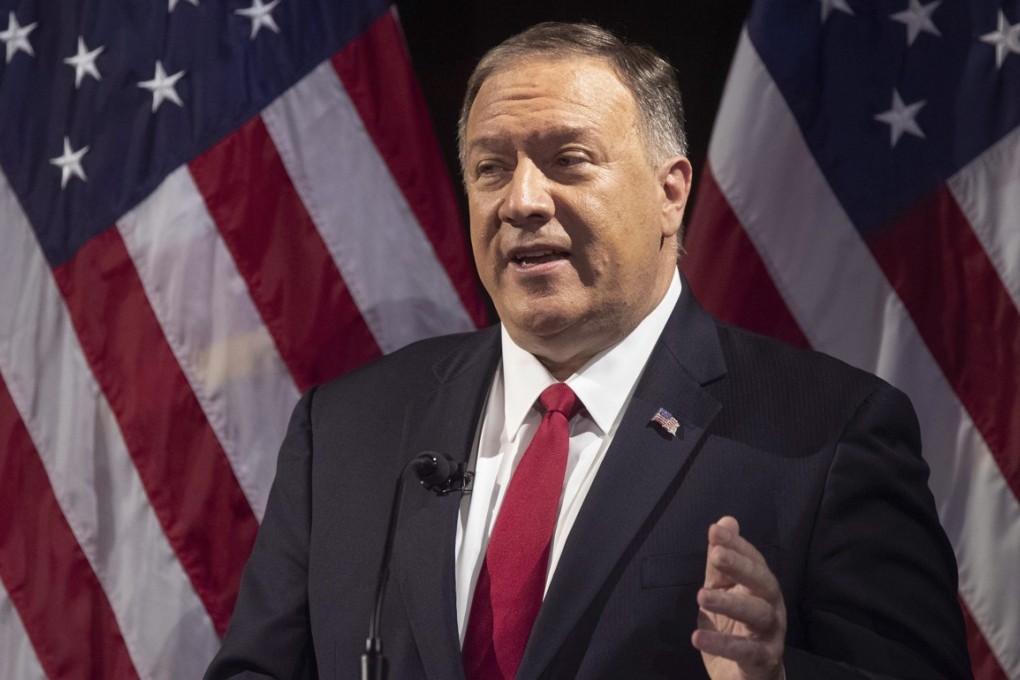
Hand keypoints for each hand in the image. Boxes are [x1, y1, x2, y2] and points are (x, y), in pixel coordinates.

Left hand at [691, 516, 785, 679]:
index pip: (755, 561)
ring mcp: (771, 636)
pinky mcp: (763, 662)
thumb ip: (721, 562)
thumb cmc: (734, 630)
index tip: (715, 530)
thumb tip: (726, 520)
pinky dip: (723, 644)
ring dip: (730, 604)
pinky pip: (747, 652)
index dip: (737, 545)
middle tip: (715, 555)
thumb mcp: (722, 592)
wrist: (746, 678)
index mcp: (762, 589)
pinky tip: (698, 636)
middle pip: (763, 583)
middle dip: (741, 567)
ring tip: (701, 595)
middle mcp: (772, 609)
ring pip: (759, 615)